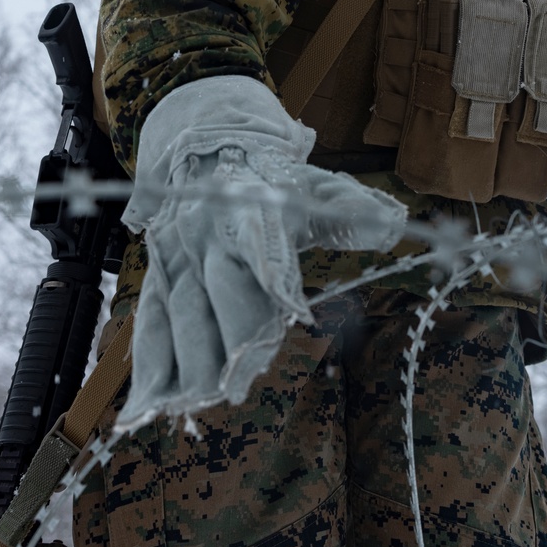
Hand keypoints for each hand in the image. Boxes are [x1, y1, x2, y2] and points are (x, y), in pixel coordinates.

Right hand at [116, 77, 405, 429]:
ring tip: (199, 402)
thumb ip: (354, 211)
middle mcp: (213, 230)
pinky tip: (151, 401)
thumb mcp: (317, 187)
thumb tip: (396, 223)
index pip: (267, 247)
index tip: (289, 316)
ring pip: (181, 308)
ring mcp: (180, 251)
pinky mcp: (159, 268)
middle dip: (229, 339)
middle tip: (237, 386)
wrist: (210, 144)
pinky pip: (151, 315)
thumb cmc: (274, 177)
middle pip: (220, 289)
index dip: (276, 280)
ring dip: (189, 359)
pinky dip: (150, 360)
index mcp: (257, 208)